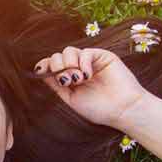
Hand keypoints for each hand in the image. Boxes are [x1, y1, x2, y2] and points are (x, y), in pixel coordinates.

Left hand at [32, 47, 153, 127]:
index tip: (40, 71)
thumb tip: (39, 72)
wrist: (122, 110)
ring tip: (78, 80)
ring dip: (69, 64)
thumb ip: (56, 85)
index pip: (52, 65)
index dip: (44, 65)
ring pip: (68, 51)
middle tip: (67, 81)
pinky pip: (86, 52)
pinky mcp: (103, 56)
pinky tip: (87, 76)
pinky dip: (83, 63)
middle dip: (57, 66)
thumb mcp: (70, 98)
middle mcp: (78, 68)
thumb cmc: (99, 109)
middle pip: (57, 56)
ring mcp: (90, 61)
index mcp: (69, 78)